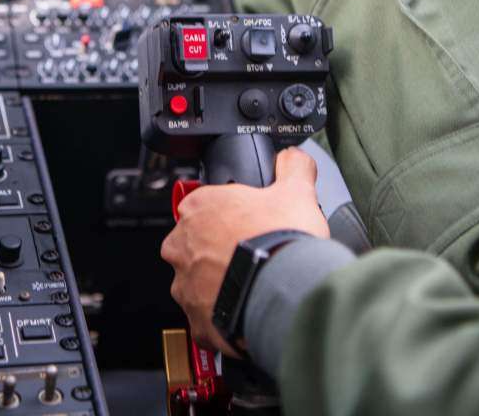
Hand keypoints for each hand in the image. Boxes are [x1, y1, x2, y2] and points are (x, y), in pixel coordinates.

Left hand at [159, 147, 330, 357]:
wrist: (286, 292)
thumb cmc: (282, 241)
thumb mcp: (295, 190)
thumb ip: (292, 167)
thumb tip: (292, 157)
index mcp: (199, 208)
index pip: (203, 205)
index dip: (228, 214)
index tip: (247, 224)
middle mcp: (183, 246)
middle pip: (196, 244)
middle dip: (219, 250)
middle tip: (251, 255)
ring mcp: (185, 286)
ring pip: (198, 283)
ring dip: (221, 284)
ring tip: (253, 285)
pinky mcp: (197, 321)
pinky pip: (209, 318)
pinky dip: (226, 316)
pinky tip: (250, 309)